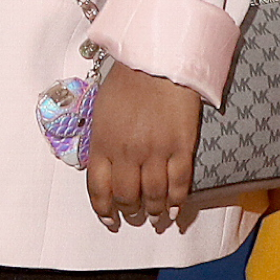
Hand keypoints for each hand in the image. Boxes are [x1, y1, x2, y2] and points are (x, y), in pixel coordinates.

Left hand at [86, 63, 202, 232]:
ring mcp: (155, 152)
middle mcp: (126, 152)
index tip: (109, 219)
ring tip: (156, 217)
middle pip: (127, 197)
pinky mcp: (180, 148)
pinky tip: (175, 210)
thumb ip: (102, 141)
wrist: (158, 59)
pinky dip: (177, 202)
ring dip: (154, 211)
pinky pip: (179, 185)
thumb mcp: (102, 110)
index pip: (98, 189)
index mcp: (102, 142)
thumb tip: (105, 166)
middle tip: (135, 216)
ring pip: (154, 196)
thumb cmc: (128, 79)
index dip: (104, 210)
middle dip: (130, 212)